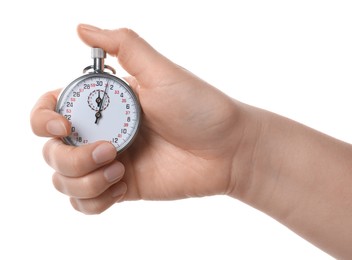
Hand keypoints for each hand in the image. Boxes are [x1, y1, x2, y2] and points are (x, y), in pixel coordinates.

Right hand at [30, 24, 249, 213]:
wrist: (228, 149)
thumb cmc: (199, 107)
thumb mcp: (161, 71)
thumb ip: (123, 45)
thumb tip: (81, 28)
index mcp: (105, 104)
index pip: (51, 110)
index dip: (43, 118)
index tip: (64, 125)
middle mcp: (102, 132)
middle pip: (52, 151)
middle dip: (69, 157)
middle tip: (109, 151)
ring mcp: (110, 163)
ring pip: (64, 180)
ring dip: (82, 181)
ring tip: (119, 170)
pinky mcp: (122, 188)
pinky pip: (85, 204)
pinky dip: (93, 200)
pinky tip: (120, 186)